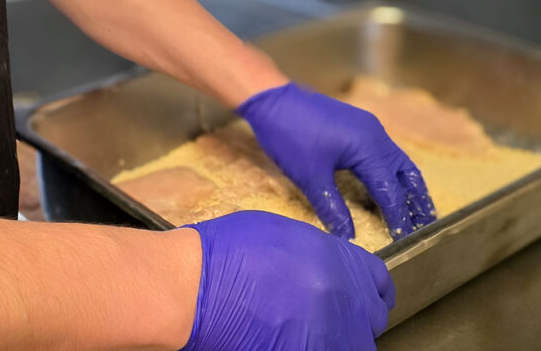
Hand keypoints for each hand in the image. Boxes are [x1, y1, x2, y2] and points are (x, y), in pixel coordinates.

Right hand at [178, 211, 393, 350]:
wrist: (196, 286)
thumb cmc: (229, 252)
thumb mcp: (286, 235)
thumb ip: (321, 257)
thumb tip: (332, 273)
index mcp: (342, 265)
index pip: (380, 283)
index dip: (366, 287)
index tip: (355, 292)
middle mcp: (346, 305)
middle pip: (371, 319)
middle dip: (352, 315)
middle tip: (322, 311)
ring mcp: (331, 339)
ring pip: (353, 344)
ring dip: (335, 336)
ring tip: (301, 327)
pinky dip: (313, 345)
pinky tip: (285, 336)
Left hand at [237, 82, 435, 239]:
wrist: (270, 97)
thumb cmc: (289, 135)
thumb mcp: (310, 177)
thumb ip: (333, 208)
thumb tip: (349, 238)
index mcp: (368, 147)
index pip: (391, 191)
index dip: (399, 219)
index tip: (406, 243)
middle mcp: (375, 134)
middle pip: (406, 173)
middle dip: (416, 201)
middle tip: (425, 228)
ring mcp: (367, 126)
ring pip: (397, 160)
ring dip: (406, 185)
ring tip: (413, 211)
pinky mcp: (356, 123)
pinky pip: (384, 151)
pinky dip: (391, 172)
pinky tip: (385, 186)